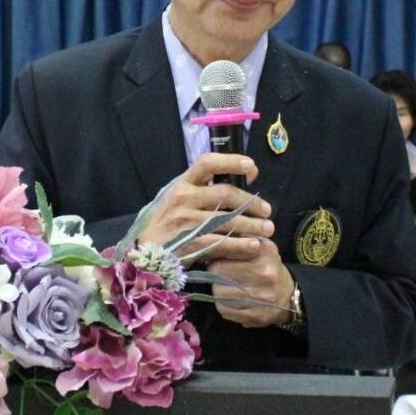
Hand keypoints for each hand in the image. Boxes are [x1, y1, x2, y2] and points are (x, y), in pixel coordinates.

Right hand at [136, 154, 273, 258]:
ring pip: (227, 219)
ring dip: (252, 224)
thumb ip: (207, 187)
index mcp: (182, 184)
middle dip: (250, 201)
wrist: (148, 253)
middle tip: (267, 210)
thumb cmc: (171, 222)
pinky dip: (241, 244)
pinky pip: (222, 242)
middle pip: (224, 193)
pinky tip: (254, 246)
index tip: (252, 166)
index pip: (207, 163)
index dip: (231, 161)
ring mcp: (185, 221)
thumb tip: (246, 174)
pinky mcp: (190, 243)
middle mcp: (183, 198)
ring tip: (267, 229)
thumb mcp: (181, 198)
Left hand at [205, 240, 294, 327]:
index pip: (225, 252)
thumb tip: (213, 234)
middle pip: (217, 272)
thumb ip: (241, 237)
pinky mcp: (254, 316)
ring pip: (218, 292)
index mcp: (264, 252)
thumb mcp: (261, 246)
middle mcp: (264, 273)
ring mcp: (260, 297)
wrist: (288, 295)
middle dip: (214, 272)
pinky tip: (231, 300)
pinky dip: (223, 305)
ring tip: (225, 286)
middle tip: (219, 273)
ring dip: (217, 289)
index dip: (216, 255)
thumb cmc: (268, 267)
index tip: (216, 257)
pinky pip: (224, 310)